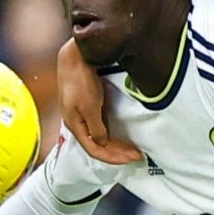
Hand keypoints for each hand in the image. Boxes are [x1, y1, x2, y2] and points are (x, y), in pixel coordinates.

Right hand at [58, 39, 141, 164]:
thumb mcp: (90, 107)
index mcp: (75, 126)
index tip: (132, 158)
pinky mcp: (88, 106)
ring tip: (132, 149)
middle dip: (118, 153)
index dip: (114, 157)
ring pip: (100, 137)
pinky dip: (112, 134)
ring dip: (116, 145)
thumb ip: (96, 128)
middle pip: (98, 146)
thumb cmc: (80, 81)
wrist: (76, 56)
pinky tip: (121, 136)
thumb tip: (101, 143)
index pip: (95, 150)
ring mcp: (83, 115)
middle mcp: (78, 123)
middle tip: (137, 156)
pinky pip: (101, 127)